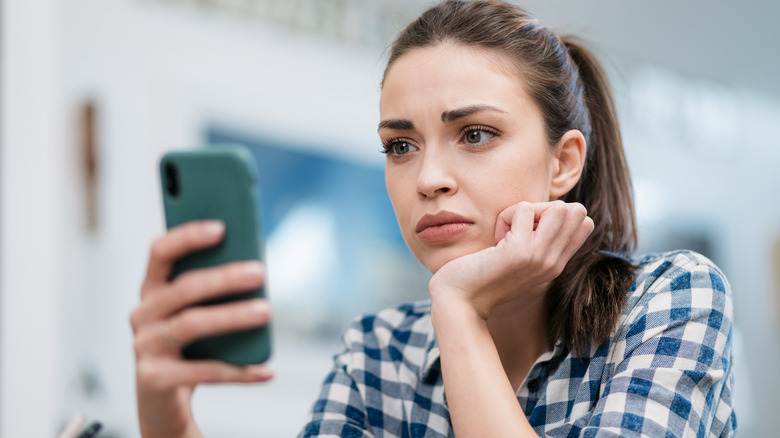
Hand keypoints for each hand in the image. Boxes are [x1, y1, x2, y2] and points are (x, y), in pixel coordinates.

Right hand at [130, 220, 272, 437]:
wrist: (164, 402)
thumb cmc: (188, 347)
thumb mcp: (198, 313)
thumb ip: (216, 289)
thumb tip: (254, 269)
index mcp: (153, 290)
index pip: (161, 252)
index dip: (187, 237)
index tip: (221, 227)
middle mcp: (142, 314)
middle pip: (184, 288)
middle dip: (224, 278)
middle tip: (260, 272)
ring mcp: (144, 347)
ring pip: (191, 324)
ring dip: (231, 316)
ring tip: (266, 311)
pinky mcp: (154, 379)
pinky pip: (203, 372)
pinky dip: (238, 371)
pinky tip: (266, 370)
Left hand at [429, 201, 593, 319]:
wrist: (461, 300)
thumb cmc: (482, 275)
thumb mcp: (519, 259)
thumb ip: (537, 241)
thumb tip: (549, 209)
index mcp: (556, 265)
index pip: (585, 224)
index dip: (557, 215)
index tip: (529, 230)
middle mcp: (554, 263)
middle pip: (577, 212)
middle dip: (545, 208)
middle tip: (518, 228)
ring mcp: (540, 257)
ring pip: (558, 207)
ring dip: (527, 210)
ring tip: (508, 231)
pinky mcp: (520, 251)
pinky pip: (523, 208)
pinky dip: (505, 215)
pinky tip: (495, 239)